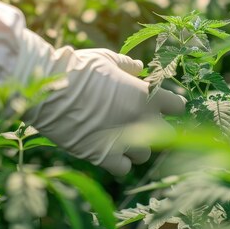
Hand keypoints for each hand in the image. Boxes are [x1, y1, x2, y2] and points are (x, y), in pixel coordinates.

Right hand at [15, 30, 185, 175]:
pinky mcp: (104, 156)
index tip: (158, 105)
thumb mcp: (105, 59)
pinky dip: (117, 163)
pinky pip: (123, 169)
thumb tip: (140, 68)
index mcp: (147, 95)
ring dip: (136, 147)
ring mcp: (125, 140)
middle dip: (157, 130)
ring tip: (118, 137)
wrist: (51, 89)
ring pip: (144, 154)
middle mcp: (142, 120)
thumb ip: (127, 66)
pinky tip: (106, 151)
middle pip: (168, 135)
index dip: (169, 106)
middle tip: (140, 124)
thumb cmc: (79, 69)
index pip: (177, 107)